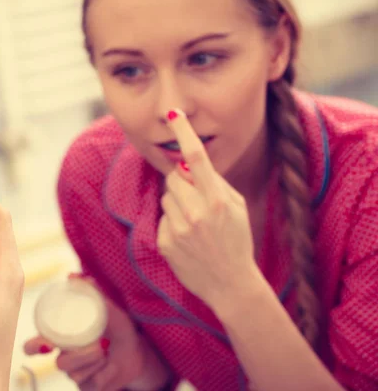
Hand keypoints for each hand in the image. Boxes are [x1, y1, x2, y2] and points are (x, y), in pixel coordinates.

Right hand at [24, 276, 169, 390]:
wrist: (137, 352)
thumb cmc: (118, 328)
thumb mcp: (109, 308)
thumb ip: (92, 292)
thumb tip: (72, 275)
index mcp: (62, 338)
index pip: (34, 346)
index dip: (33, 347)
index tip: (46, 343)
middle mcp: (64, 357)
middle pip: (59, 363)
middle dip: (79, 355)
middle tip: (99, 345)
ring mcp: (75, 374)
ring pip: (74, 374)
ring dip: (95, 361)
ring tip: (107, 350)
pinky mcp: (87, 387)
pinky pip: (89, 384)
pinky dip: (103, 373)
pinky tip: (110, 366)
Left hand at [157, 109, 260, 310]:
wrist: (230, 284)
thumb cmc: (236, 241)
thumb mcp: (236, 207)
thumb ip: (215, 184)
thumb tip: (190, 167)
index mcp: (217, 200)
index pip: (197, 159)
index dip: (184, 133)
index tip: (173, 115)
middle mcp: (196, 212)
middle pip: (174, 178)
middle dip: (182, 184)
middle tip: (196, 201)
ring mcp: (178, 229)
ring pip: (166, 198)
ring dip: (176, 204)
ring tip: (194, 225)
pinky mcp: (165, 243)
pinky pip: (162, 220)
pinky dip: (171, 225)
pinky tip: (187, 240)